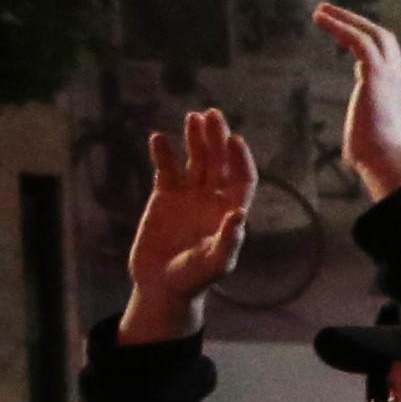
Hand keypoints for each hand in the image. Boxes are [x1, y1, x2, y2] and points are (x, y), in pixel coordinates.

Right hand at [119, 107, 258, 342]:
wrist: (161, 286)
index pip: (242, 179)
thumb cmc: (193, 280)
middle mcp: (213, 200)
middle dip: (217, 139)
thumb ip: (228, 240)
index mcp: (230, 212)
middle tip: (212, 115)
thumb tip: (240, 212)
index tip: (234, 139)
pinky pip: (166, 169)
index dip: (240, 159)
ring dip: (195, 140)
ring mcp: (189, 196)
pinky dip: (163, 154)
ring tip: (193, 117)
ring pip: (196, 161)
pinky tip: (158, 138)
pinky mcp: (164, 197)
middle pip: (220, 163)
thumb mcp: (214, 263)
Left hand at [310, 2, 400, 200]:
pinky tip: (320, 18)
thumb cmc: (375, 158)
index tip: (344, 37)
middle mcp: (397, 77)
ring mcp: (389, 73)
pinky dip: (339, 25)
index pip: (385, 57)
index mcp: (397, 91)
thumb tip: (352, 147)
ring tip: (320, 11)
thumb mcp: (368, 137)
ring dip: (344, 18)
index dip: (366, 43)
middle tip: (331, 13)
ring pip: (370, 33)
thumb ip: (362, 131)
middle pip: (382, 38)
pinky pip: (357, 39)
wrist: (387, 159)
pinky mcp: (376, 73)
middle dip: (357, 22)